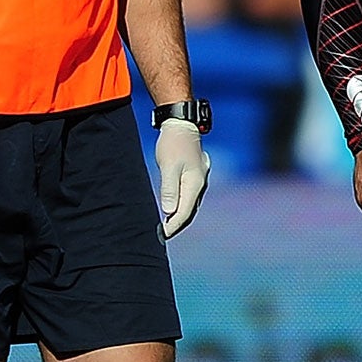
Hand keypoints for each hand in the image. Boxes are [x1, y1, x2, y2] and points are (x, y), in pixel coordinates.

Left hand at [155, 120, 209, 239]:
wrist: (182, 125)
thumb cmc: (173, 144)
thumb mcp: (169, 166)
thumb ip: (169, 190)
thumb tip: (169, 212)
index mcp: (195, 184)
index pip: (184, 212)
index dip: (173, 226)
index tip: (162, 235)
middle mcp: (200, 185)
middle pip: (189, 211)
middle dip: (176, 224)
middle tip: (162, 235)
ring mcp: (199, 181)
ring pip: (189, 205)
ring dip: (178, 217)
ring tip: (166, 227)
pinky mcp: (194, 177)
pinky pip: (188, 197)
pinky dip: (180, 206)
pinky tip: (172, 210)